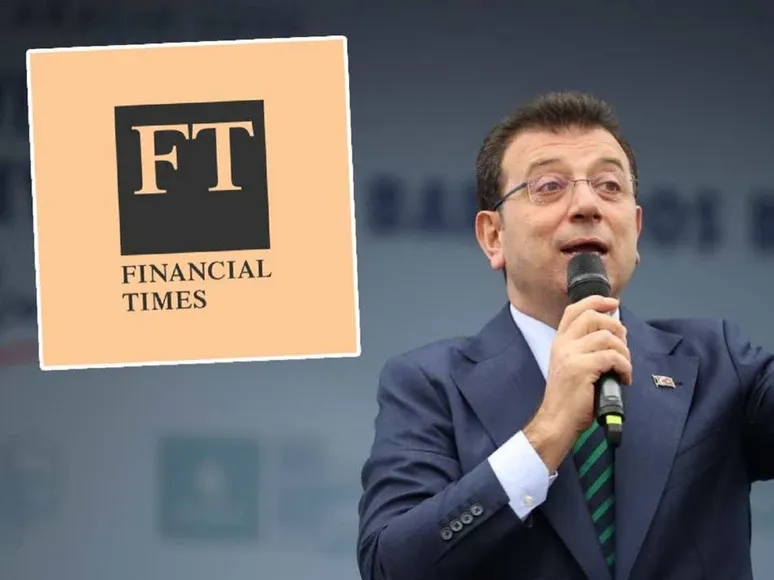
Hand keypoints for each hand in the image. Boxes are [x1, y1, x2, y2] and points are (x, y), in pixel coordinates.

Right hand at [524, 296, 630, 470]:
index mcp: (559, 342)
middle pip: (593, 317)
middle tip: (623, 344)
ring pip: (607, 337)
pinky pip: (612, 357)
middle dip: (615, 326)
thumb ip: (584, 348)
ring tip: (624, 367)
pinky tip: (623, 378)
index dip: (596, 301)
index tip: (612, 303)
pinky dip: (624, 366)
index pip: (575, 310)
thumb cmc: (569, 397)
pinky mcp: (582, 368)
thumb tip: (612, 333)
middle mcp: (563, 345)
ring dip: (624, 351)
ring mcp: (571, 356)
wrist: (557, 420)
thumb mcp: (571, 366)